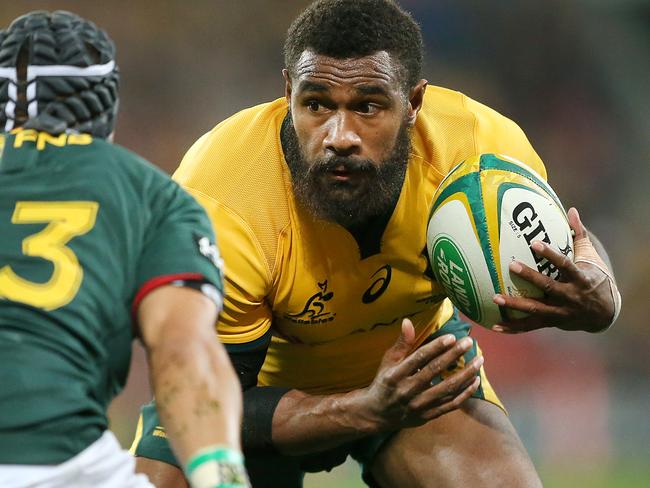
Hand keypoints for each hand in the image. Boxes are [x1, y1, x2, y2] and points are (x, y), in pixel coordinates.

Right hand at [358, 318, 481, 430]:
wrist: (378, 414)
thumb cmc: (384, 382)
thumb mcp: (388, 361)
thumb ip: (401, 343)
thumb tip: (408, 321)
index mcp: (396, 374)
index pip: (419, 358)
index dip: (436, 347)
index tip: (452, 337)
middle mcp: (408, 390)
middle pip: (435, 371)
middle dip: (454, 355)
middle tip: (469, 342)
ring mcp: (419, 405)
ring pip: (447, 389)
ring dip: (466, 374)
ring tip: (479, 360)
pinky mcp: (428, 415)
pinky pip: (451, 405)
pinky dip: (465, 393)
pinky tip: (475, 381)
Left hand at [492, 207, 618, 332]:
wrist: (604, 314)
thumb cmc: (593, 279)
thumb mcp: (590, 258)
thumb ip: (578, 235)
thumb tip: (572, 210)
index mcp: (580, 279)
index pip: (565, 265)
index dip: (550, 254)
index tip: (534, 243)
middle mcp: (570, 296)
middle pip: (548, 287)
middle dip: (530, 277)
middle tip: (511, 265)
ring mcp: (560, 312)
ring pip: (536, 309)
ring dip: (515, 305)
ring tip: (495, 297)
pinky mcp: (551, 323)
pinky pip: (529, 326)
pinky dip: (512, 327)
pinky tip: (494, 325)